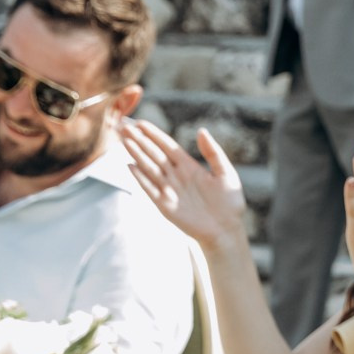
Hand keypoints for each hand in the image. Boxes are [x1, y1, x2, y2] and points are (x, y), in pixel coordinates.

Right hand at [118, 117, 248, 254]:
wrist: (226, 230)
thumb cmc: (229, 203)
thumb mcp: (226, 173)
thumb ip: (213, 152)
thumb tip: (201, 130)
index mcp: (189, 166)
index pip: (167, 145)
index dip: (153, 134)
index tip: (140, 123)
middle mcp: (176, 175)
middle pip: (154, 153)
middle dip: (139, 140)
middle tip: (123, 126)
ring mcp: (169, 189)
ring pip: (149, 167)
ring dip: (136, 154)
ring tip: (124, 140)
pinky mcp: (165, 205)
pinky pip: (150, 189)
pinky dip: (140, 178)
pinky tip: (130, 166)